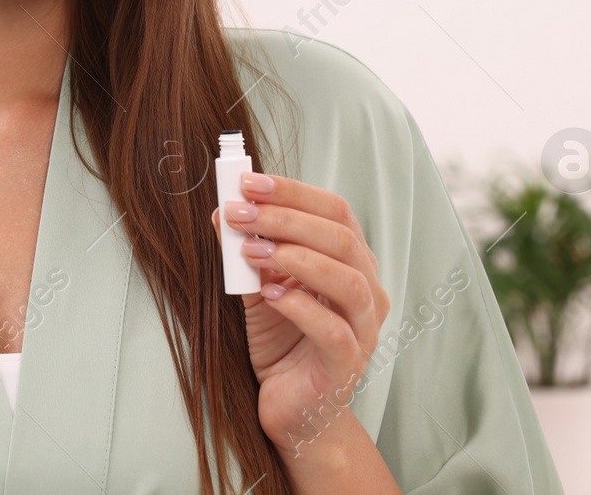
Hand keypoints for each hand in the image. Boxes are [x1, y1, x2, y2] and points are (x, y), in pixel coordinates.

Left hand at [211, 174, 389, 453]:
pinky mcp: (348, 364)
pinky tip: (271, 297)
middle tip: (240, 213)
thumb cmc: (281, 340)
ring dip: (294, 257)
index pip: (335, 210)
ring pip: (347, 279)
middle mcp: (367, 290)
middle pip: (341, 238)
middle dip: (285, 219)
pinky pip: (334, 330)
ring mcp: (364, 328)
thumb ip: (247, 251)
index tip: (248, 183)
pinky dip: (300, 307)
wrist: (291, 407)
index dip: (293, 192)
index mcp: (352, 262)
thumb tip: (223, 210)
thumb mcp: (259, 287)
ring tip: (250, 253)